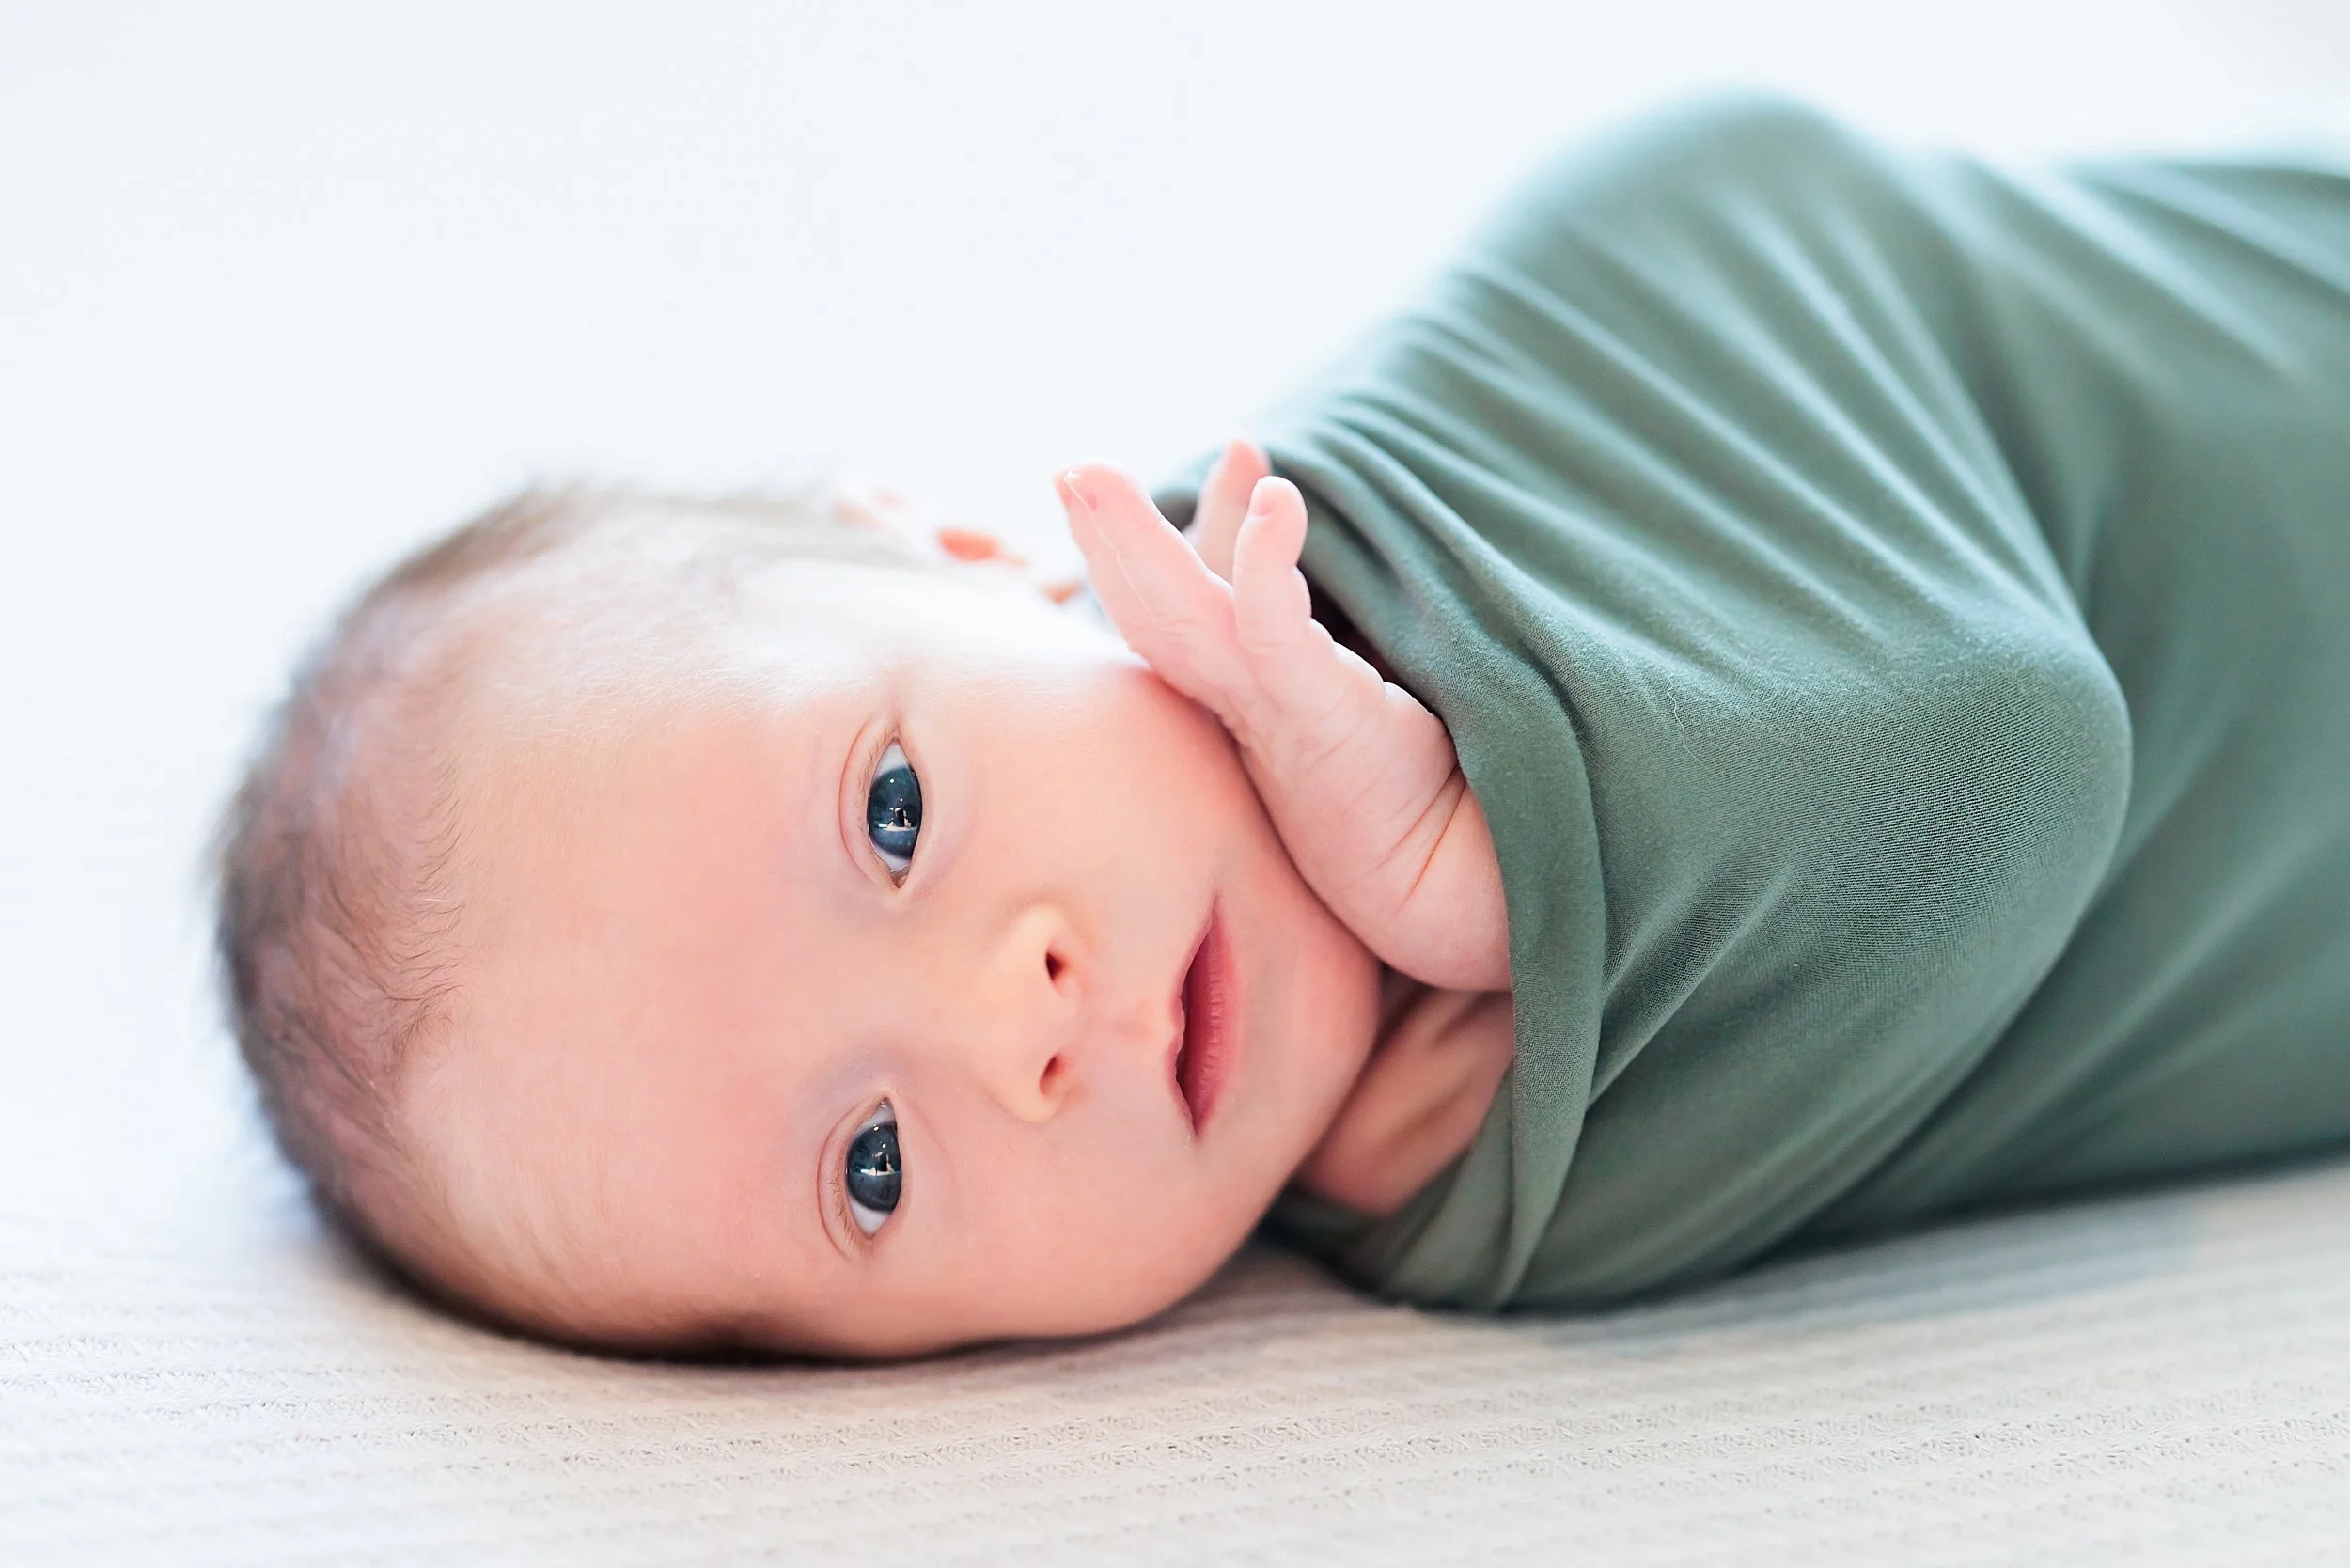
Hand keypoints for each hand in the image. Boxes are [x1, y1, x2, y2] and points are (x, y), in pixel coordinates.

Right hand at [1057, 443, 1508, 991]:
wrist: (1453, 885)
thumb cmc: (1412, 795)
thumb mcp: (1350, 695)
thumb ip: (1314, 636)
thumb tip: (1299, 557)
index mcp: (1240, 706)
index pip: (1188, 606)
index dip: (1172, 534)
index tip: (1198, 462)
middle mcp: (1236, 711)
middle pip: (1149, 612)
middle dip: (1104, 536)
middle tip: (1074, 469)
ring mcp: (1268, 713)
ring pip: (1178, 617)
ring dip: (1133, 540)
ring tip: (1093, 475)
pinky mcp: (1317, 717)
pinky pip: (1273, 631)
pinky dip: (1264, 564)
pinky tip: (1273, 500)